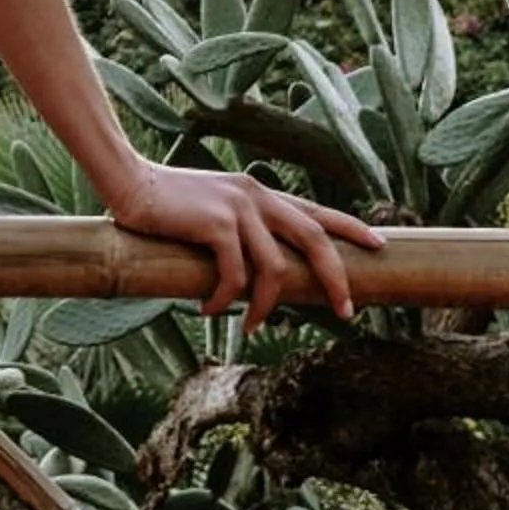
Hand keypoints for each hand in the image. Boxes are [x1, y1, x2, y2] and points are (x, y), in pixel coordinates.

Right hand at [105, 157, 383, 321]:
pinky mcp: (217, 222)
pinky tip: (210, 309)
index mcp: (260, 192)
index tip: (380, 247)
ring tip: (252, 327)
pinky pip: (235, 275)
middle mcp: (257, 195)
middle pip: (315, 239)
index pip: (317, 211)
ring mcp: (238, 207)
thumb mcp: (215, 210)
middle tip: (346, 312)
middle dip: (335, 279)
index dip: (351, 228)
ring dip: (266, 306)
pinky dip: (225, 300)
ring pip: (275, 268)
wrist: (128, 182)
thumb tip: (257, 275)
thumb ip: (240, 230)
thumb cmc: (166, 204)